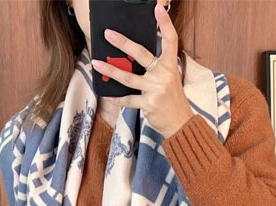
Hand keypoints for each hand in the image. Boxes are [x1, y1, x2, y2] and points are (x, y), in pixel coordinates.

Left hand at [91, 2, 193, 138]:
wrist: (180, 123)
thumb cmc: (172, 100)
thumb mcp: (169, 79)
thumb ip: (156, 68)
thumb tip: (133, 58)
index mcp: (170, 66)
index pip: (170, 40)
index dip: (165, 24)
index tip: (158, 9)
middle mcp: (163, 75)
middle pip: (141, 54)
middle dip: (123, 43)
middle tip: (108, 34)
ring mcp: (155, 89)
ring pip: (128, 78)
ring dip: (110, 70)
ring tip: (96, 63)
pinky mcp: (148, 104)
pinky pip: (128, 99)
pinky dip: (117, 98)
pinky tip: (108, 95)